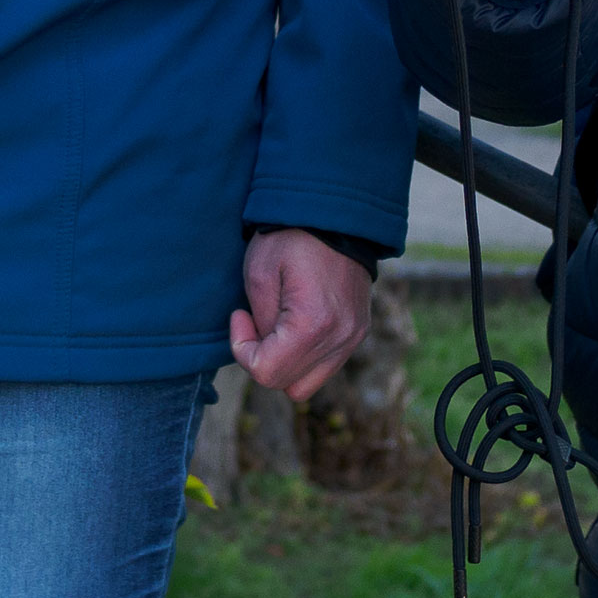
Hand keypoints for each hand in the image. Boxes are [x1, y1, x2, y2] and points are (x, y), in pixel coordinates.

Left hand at [230, 230, 373, 401]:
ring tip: (276, 324)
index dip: (242, 350)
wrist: (335, 213)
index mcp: (313, 326)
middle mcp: (340, 339)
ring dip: (284, 363)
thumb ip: (260, 324)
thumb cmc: (291, 237)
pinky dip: (304, 356)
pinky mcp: (358, 331)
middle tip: (255, 321)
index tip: (239, 314)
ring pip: (307, 383)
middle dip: (262, 360)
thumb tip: (263, 346)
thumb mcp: (258, 275)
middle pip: (287, 384)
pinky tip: (295, 323)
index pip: (266, 373)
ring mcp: (353, 337)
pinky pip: (324, 365)